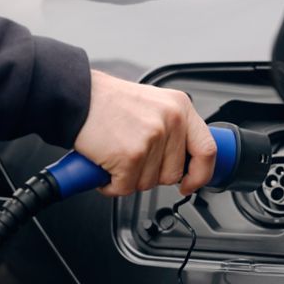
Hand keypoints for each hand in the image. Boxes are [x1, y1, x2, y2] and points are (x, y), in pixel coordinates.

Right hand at [74, 70, 216, 195]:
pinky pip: (125, 188)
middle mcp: (171, 121)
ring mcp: (152, 139)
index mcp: (181, 107)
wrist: (75, 96)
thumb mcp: (154, 104)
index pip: (207, 150)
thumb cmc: (108, 102)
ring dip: (128, 178)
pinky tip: (105, 164)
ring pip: (148, 183)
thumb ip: (173, 129)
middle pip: (173, 173)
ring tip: (116, 154)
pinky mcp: (131, 156)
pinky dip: (111, 184)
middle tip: (132, 158)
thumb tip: (185, 161)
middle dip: (150, 174)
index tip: (190, 183)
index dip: (200, 174)